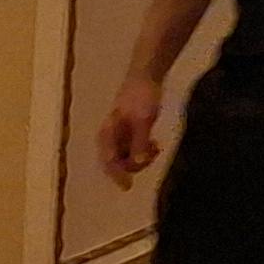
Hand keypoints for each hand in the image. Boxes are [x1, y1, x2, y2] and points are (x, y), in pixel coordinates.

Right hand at [97, 74, 164, 188]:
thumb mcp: (143, 120)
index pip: (108, 162)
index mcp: (107, 134)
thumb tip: (136, 163)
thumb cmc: (142, 96)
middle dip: (136, 163)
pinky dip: (144, 150)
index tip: (127, 187)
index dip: (117, 176)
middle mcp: (109, 137)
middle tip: (154, 152)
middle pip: (118, 163)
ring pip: (127, 157)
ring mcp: (119, 135)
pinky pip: (134, 149)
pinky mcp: (129, 132)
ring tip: (156, 146)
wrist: (147, 76)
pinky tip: (155, 143)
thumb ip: (139, 141)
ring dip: (142, 157)